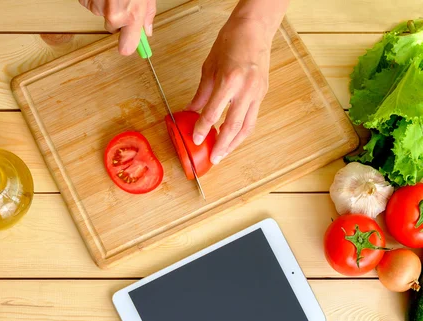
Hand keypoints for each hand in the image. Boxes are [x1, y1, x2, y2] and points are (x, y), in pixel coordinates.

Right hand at [78, 0, 155, 55]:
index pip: (128, 47)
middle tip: (123, 2)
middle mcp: (114, 15)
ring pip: (101, 14)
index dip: (128, 46)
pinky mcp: (85, 1)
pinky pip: (90, 4)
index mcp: (132, 14)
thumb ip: (147, 13)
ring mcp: (98, 8)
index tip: (130, 46)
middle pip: (113, 28)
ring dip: (106, 5)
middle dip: (118, 18)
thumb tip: (147, 30)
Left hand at [187, 17, 272, 163]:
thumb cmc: (231, 42)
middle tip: (214, 158)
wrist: (255, 28)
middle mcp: (246, 89)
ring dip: (235, 143)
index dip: (203, 128)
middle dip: (223, 145)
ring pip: (247, 126)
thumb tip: (190, 111)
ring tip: (223, 154)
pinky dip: (242, 131)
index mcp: (229, 80)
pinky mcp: (263, 93)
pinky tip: (233, 138)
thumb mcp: (210, 67)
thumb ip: (202, 94)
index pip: (213, 112)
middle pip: (234, 126)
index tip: (196, 139)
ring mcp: (257, 92)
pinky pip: (252, 118)